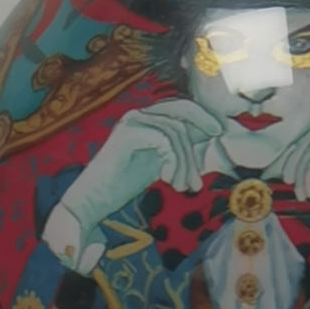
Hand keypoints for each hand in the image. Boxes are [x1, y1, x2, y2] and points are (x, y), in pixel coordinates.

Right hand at [43, 99, 221, 271]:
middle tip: (209, 152)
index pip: (179, 107)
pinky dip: (173, 162)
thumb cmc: (121, 185)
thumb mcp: (158, 164)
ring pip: (176, 131)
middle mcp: (138, 116)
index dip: (202, 115)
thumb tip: (207, 137)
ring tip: (182, 186)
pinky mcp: (128, 133)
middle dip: (200, 130)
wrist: (91, 200)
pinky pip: (165, 140)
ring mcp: (131, 122)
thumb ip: (177, 150)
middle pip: (181, 110)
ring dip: (185, 163)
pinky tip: (167, 181)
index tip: (218, 130)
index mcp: (145, 121)